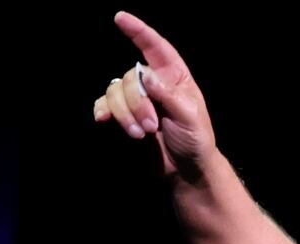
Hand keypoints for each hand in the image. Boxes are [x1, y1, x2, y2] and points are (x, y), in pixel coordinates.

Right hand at [91, 11, 216, 178]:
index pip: (156, 47)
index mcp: (175, 76)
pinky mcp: (123, 114)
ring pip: (114, 90)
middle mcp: (153, 82)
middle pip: (129, 76)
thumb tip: (143, 74)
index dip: (138, 31)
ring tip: (140, 133)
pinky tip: (104, 121)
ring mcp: (136, 98)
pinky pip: (104, 103)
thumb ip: (167, 94)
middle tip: (151, 126)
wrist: (186, 168)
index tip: (120, 17)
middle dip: (136, 102)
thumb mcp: (189, 116)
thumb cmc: (195, 140)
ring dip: (124, 113)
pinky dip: (103, 111)